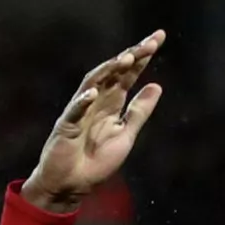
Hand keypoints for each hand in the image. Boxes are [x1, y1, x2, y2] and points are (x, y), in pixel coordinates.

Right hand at [21, 31, 165, 213]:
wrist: (71, 185)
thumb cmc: (96, 162)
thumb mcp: (126, 135)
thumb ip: (139, 112)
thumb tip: (157, 86)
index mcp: (112, 103)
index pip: (128, 74)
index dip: (142, 57)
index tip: (158, 38)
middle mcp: (97, 101)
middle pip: (114, 72)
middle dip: (132, 56)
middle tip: (150, 42)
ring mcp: (80, 111)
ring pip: (94, 83)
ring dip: (109, 71)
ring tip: (126, 59)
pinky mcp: (66, 126)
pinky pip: (74, 111)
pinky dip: (83, 101)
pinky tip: (94, 92)